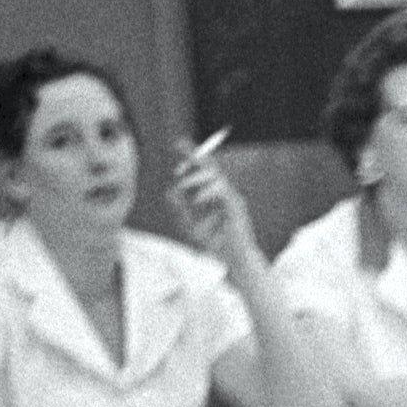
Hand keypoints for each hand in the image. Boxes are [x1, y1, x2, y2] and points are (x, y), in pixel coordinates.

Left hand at [168, 146, 258, 264]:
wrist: (234, 262)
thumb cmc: (216, 245)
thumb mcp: (189, 225)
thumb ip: (180, 209)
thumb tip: (169, 191)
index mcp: (214, 195)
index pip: (203, 169)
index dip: (192, 155)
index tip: (178, 144)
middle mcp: (225, 193)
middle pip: (210, 166)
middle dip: (193, 161)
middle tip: (176, 169)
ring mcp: (232, 198)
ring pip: (215, 175)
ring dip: (196, 177)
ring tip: (182, 186)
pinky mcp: (236, 206)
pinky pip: (222, 190)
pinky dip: (207, 192)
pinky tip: (196, 200)